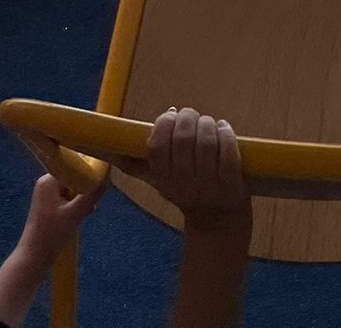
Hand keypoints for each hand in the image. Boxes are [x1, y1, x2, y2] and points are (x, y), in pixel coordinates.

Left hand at [16, 172, 108, 265]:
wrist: (34, 258)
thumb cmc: (52, 234)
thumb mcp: (76, 214)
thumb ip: (92, 194)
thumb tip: (107, 177)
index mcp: (48, 180)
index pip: (74, 167)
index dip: (88, 175)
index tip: (98, 184)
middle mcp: (46, 183)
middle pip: (73, 178)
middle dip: (84, 191)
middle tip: (90, 205)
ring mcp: (46, 194)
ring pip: (72, 190)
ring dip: (81, 201)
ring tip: (85, 214)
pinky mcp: (48, 205)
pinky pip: (67, 199)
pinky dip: (75, 206)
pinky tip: (82, 217)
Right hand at [125, 107, 250, 235]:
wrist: (217, 223)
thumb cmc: (186, 191)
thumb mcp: (159, 181)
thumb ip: (137, 164)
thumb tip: (108, 150)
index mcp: (163, 179)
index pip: (158, 146)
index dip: (164, 124)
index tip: (171, 116)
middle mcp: (184, 184)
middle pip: (184, 139)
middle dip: (189, 118)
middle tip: (192, 117)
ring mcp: (209, 187)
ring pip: (206, 143)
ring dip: (208, 124)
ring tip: (209, 124)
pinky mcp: (232, 186)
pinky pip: (229, 154)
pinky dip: (227, 135)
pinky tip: (224, 129)